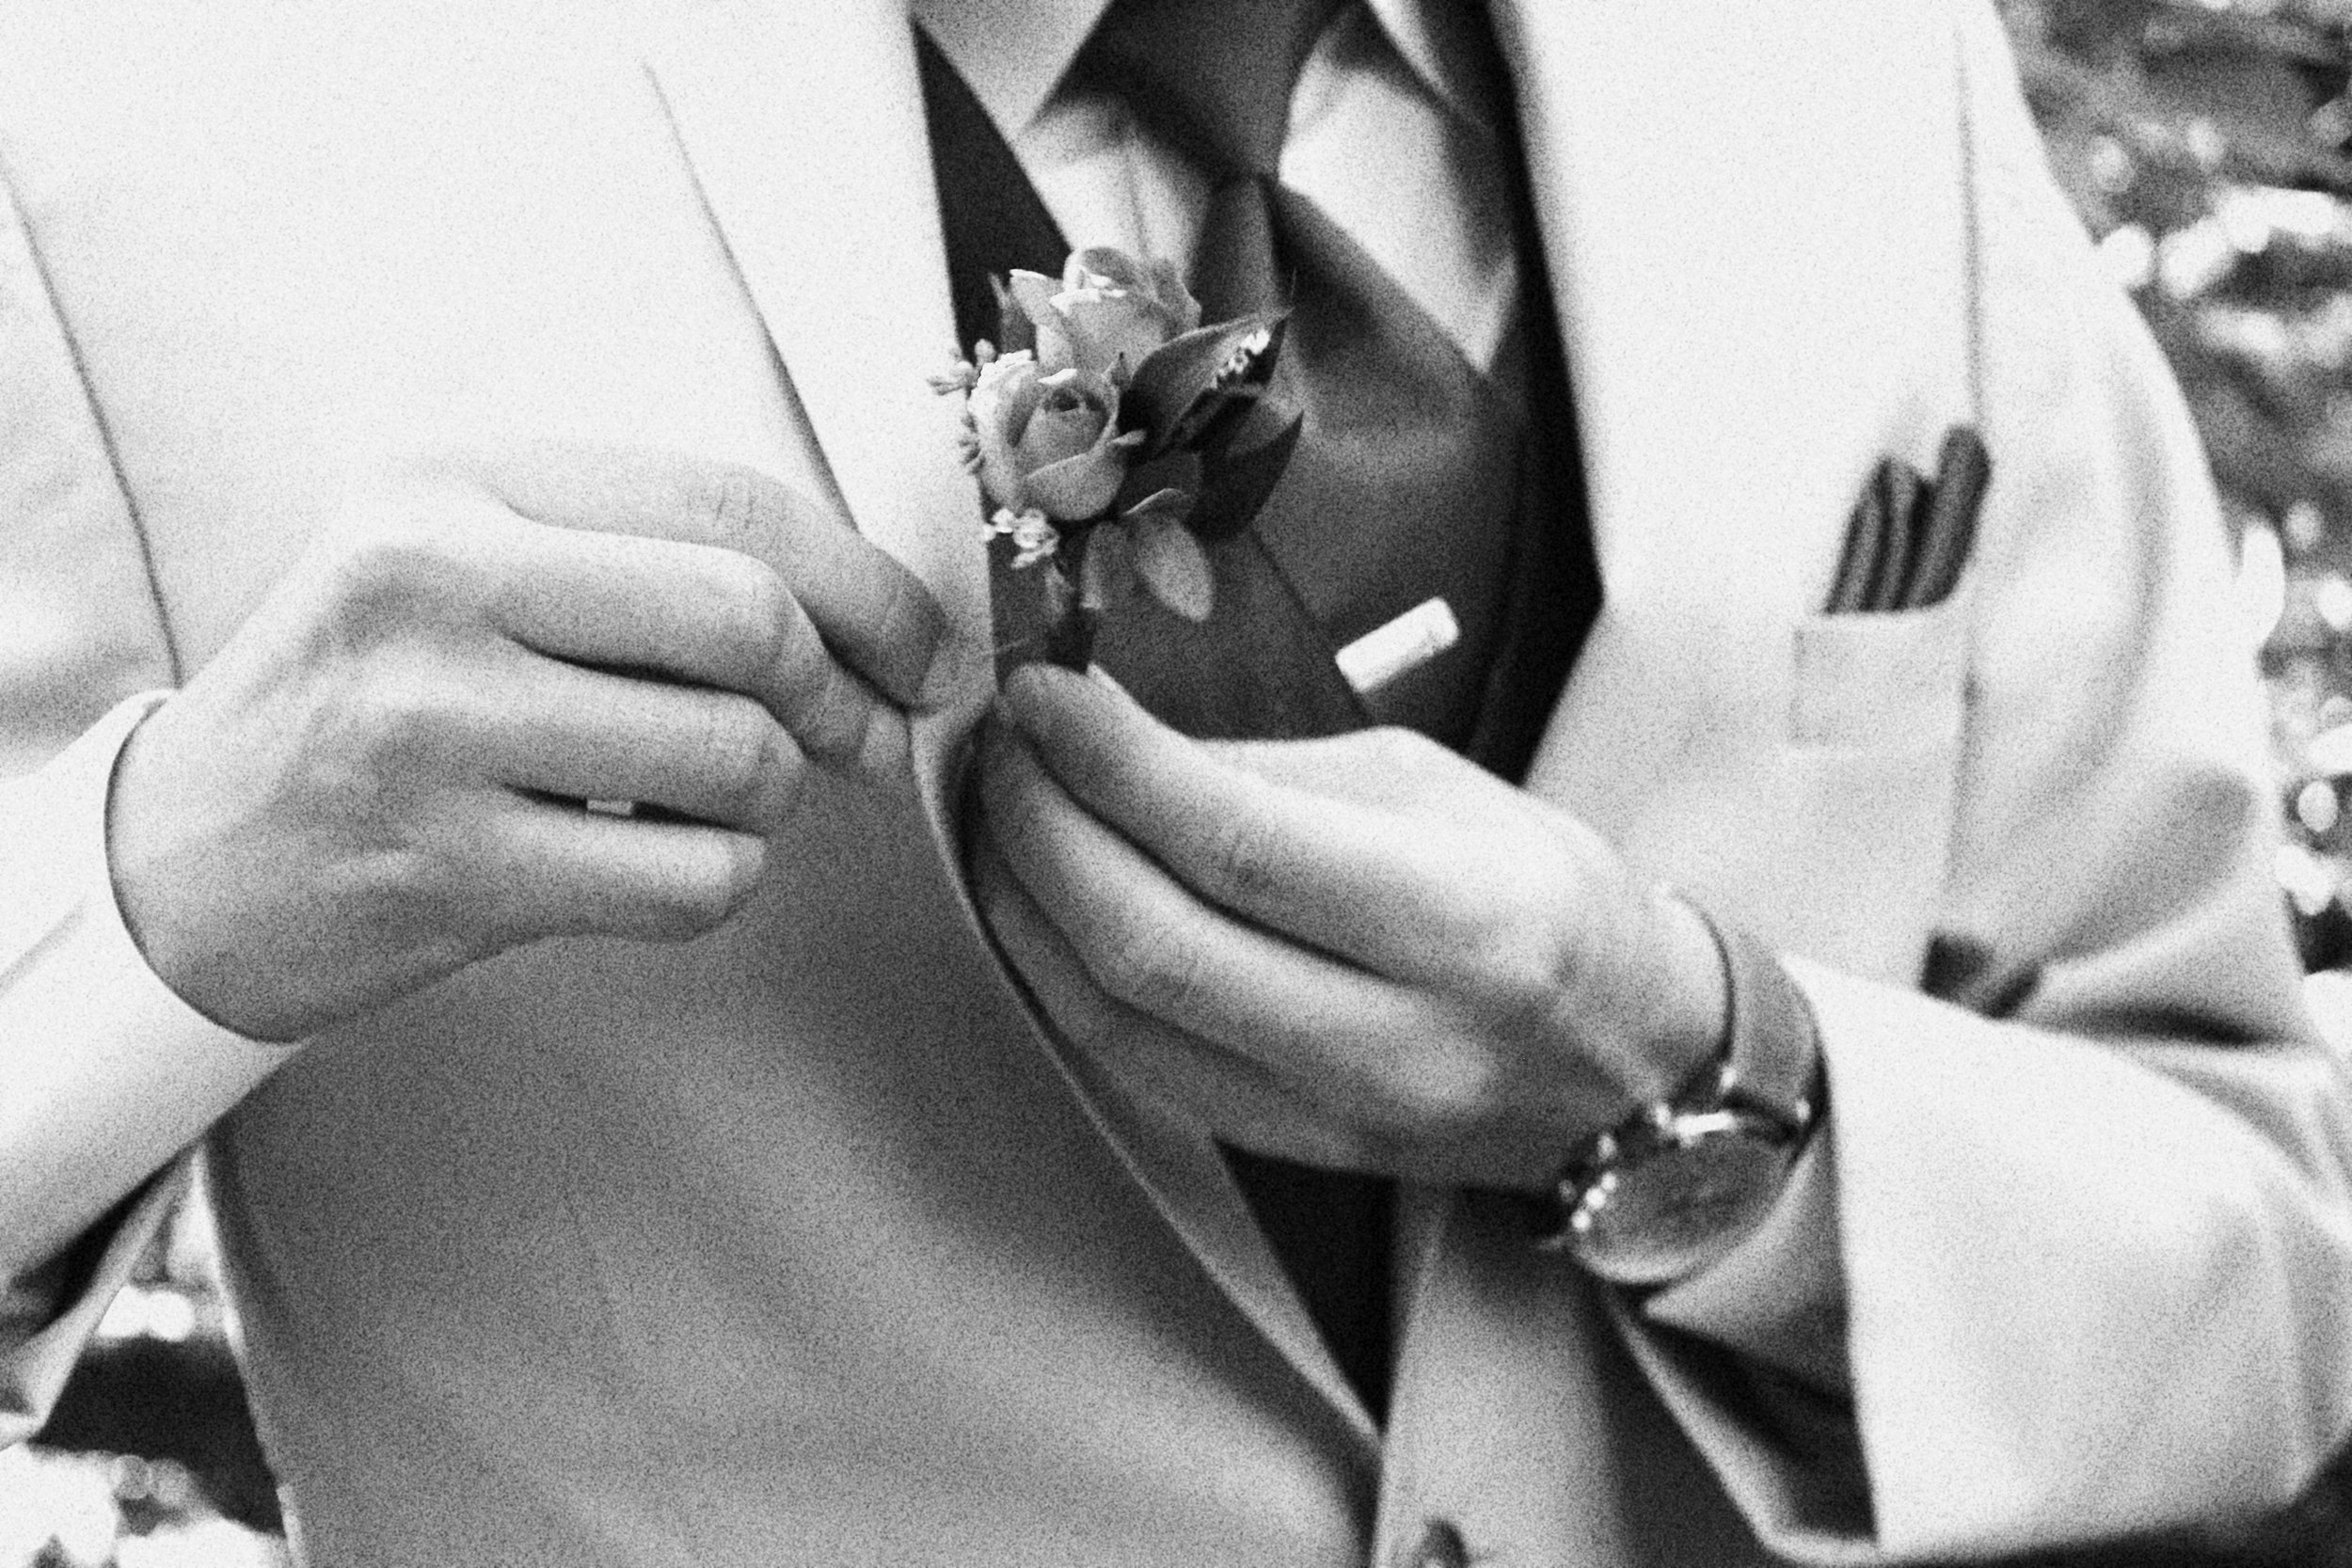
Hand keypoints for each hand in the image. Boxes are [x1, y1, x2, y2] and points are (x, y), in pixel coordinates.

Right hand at [109, 445, 949, 1041]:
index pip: (731, 504)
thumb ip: (647, 561)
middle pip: (753, 619)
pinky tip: (667, 861)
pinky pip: (691, 878)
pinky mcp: (448, 867)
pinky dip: (722, 880)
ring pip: (739, 757)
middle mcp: (434, 581)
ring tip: (720, 799)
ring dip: (776, 796)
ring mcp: (433, 727)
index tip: (925, 653)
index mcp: (456, 484)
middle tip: (856, 740)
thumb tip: (881, 625)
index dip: (870, 585)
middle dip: (844, 693)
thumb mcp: (469, 569)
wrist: (192, 859)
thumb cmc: (373, 702)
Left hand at [968, 665, 1728, 1189]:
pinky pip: (1133, 1067)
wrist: (1627, 1066)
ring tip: (1003, 819)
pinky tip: (1039, 909)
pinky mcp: (1289, 1152)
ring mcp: (1336, 1114)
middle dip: (1042, 831)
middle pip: (1154, 944)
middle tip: (1004, 751)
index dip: (1111, 764)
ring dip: (1028, 908)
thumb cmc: (1539, 898)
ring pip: (1119, 1019)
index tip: (1041, 694)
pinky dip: (1061, 980)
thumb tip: (1107, 741)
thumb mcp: (1435, 790)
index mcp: (1463, 919)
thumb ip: (1268, 775)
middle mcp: (1397, 1036)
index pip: (1238, 845)